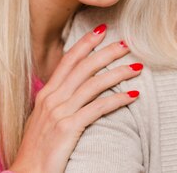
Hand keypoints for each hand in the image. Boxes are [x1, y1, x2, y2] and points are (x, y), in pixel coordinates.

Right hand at [8, 24, 142, 172]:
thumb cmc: (39, 147)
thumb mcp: (45, 117)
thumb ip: (59, 99)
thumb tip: (76, 85)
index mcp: (46, 93)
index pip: (68, 60)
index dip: (85, 43)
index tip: (102, 30)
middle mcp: (52, 99)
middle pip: (84, 67)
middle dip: (107, 52)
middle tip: (127, 43)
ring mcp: (60, 113)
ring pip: (94, 84)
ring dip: (119, 73)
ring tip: (137, 67)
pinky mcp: (68, 128)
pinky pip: (98, 108)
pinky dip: (118, 100)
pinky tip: (133, 95)